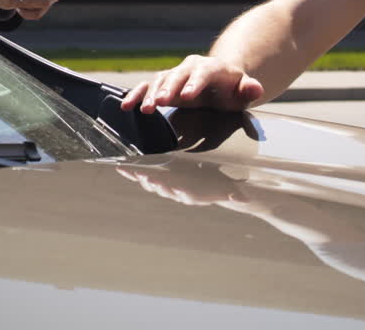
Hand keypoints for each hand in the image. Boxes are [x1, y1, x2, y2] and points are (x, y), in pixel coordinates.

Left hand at [116, 165, 238, 205]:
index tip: (159, 183)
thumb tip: (244, 198)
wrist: (211, 191)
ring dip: (136, 176)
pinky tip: (120, 166)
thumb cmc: (218, 188)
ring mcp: (164, 185)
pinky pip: (143, 174)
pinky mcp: (158, 177)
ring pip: (148, 181)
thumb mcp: (227, 190)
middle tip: (139, 175)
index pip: (175, 191)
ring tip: (125, 168)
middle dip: (147, 180)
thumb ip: (233, 194)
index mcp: (187, 193)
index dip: (166, 187)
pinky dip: (131, 171)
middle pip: (158, 186)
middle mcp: (174, 190)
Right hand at [120, 55, 263, 113]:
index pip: (203, 74)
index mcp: (212, 68)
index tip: (187, 97)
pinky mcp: (163, 83)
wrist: (220, 80)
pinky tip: (126, 104)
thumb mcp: (243, 91)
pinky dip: (137, 94)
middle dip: (168, 88)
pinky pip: (147, 86)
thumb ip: (249, 89)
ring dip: (150, 94)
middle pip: (178, 76)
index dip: (195, 84)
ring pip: (160, 80)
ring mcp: (175, 74)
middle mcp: (190, 67)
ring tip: (144, 108)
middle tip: (160, 102)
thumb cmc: (232, 90)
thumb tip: (256, 88)